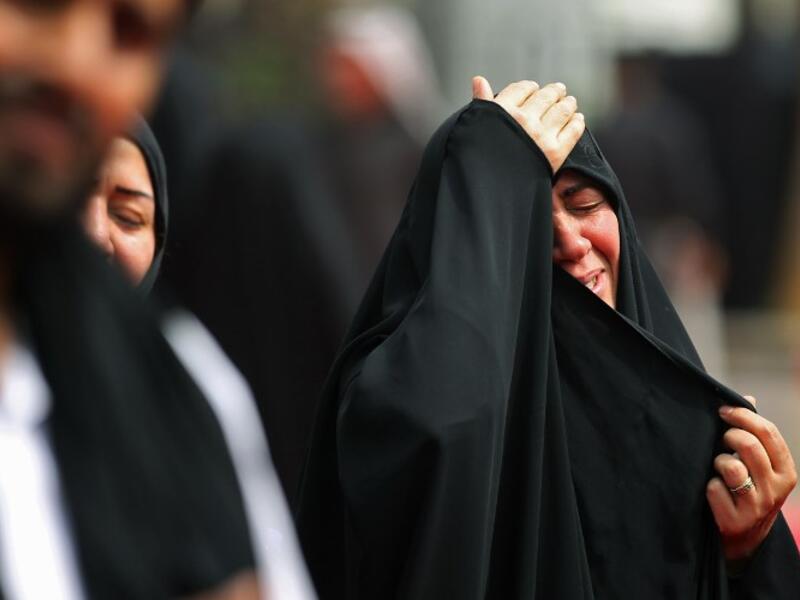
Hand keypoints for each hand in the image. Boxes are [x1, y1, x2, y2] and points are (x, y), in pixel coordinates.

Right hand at [472, 76, 584, 171]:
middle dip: (554, 92)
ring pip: (562, 110)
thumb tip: (478, 80)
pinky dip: (577, 122)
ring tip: (570, 102)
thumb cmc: (480, 160)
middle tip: (559, 90)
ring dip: (568, 104)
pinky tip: (577, 119)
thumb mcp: (476, 128)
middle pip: (545, 96)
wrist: (490, 191)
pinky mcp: (555, 152)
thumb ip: (482, 103)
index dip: (529, 87)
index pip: (522, 89)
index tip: (533, 89)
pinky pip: (573, 130)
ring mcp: (541, 136)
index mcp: (503, 112)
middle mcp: (523, 121)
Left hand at [706, 396, 797, 567]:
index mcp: (786, 471)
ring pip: (731, 466)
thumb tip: (748, 398)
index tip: (723, 410)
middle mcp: (776, 490)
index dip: (743, 415)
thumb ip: (755, 435)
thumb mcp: (759, 466)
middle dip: (728, 435)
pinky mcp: (736, 521)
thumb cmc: (746, 491)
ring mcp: (757, 507)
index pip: (768, 432)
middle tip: (720, 439)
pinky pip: (713, 488)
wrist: (741, 539)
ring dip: (718, 462)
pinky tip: (712, 492)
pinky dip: (708, 486)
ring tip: (719, 470)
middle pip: (749, 445)